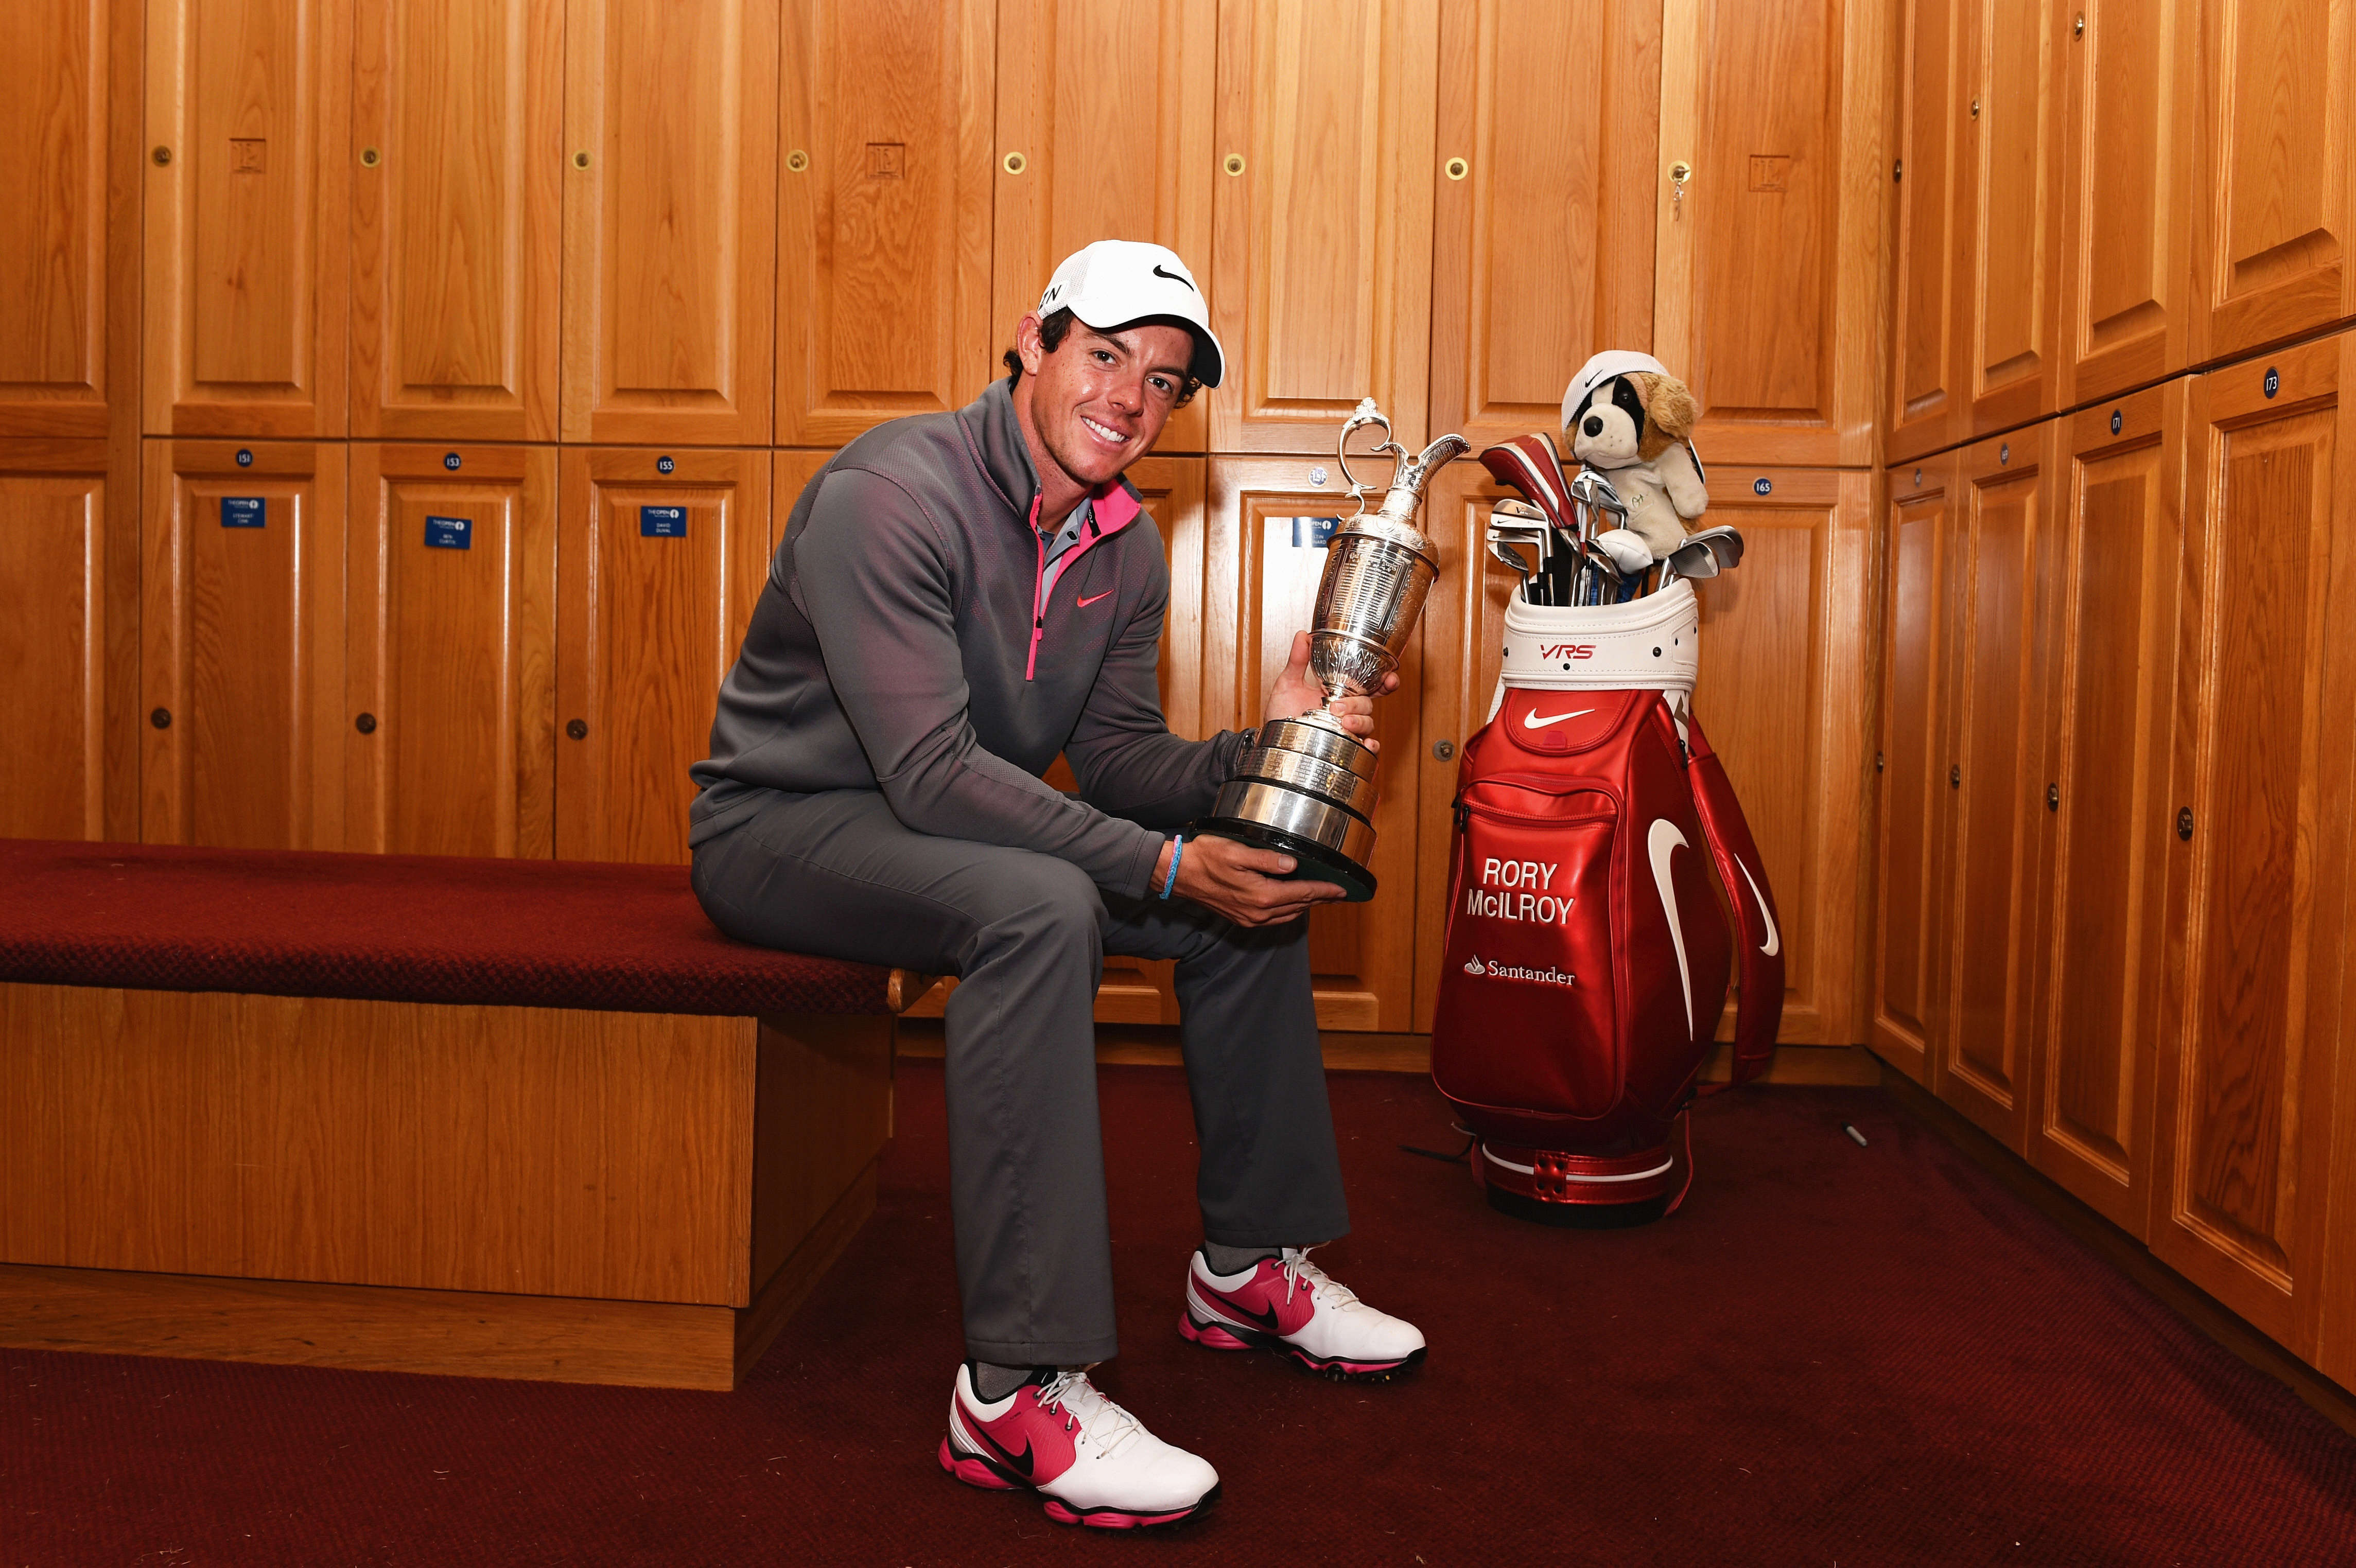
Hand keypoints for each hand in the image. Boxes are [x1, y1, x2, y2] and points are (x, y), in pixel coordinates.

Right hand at [1157, 832, 1344, 925]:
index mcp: (1261, 895)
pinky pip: (1274, 919)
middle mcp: (1258, 912)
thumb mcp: (1237, 852)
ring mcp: (1249, 918)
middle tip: (1338, 893)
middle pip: (1299, 907)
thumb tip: (1293, 865)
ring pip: (1288, 915)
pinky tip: (1292, 904)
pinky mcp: (1241, 918)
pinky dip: (1289, 911)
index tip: (1343, 889)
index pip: (1303, 894)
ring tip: (1321, 897)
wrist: (1178, 875)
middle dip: (1320, 899)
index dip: (1325, 891)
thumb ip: (1268, 859)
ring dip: (1306, 906)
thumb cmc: (1205, 858)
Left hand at [1264, 630, 1397, 750]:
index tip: (1389, 677)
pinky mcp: (1343, 748)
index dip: (1384, 680)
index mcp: (1338, 691)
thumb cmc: (1281, 712)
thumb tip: (1303, 635)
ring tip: (1344, 722)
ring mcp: (1345, 729)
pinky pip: (1364, 749)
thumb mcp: (1287, 684)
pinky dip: (1370, 746)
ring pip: (1368, 723)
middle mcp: (1345, 710)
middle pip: (1368, 703)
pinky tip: (1367, 744)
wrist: (1271, 737)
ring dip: (1361, 722)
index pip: (1368, 684)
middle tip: (1337, 707)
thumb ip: (1297, 660)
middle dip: (1359, 704)